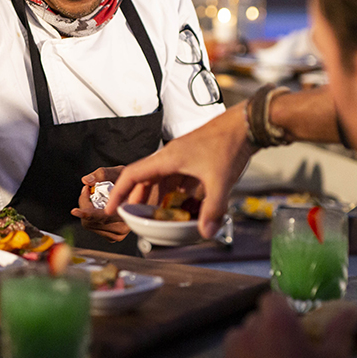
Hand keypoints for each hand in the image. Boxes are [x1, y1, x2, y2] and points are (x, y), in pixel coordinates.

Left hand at [70, 167, 131, 241]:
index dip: (86, 212)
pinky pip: (95, 228)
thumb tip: (86, 181)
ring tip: (93, 196)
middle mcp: (123, 227)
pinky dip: (92, 217)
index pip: (100, 217)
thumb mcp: (120, 172)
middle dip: (84, 205)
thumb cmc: (133, 183)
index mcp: (125, 213)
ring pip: (90, 226)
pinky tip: (97, 206)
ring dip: (87, 211)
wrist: (145, 195)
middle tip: (87, 190)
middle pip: (90, 222)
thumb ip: (103, 174)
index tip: (74, 210)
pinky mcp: (114, 236)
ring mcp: (118, 234)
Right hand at [106, 102, 256, 238]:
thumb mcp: (220, 180)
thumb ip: (212, 209)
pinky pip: (177, 179)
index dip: (118, 192)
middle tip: (133, 217)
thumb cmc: (228, 143)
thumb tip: (205, 232)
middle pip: (144, 180)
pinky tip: (183, 206)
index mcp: (167, 159)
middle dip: (137, 200)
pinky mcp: (194, 159)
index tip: (111, 208)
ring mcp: (182, 158)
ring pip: (161, 181)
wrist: (245, 125)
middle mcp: (171, 158)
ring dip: (157, 198)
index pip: (132, 175)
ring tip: (156, 215)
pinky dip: (176, 194)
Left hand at [216, 293, 356, 357]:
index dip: (284, 310)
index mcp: (276, 324)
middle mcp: (247, 333)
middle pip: (256, 321)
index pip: (272, 299)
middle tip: (289, 354)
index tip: (296, 327)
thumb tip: (350, 309)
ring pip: (240, 342)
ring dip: (253, 350)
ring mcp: (229, 357)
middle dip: (270, 332)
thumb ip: (340, 331)